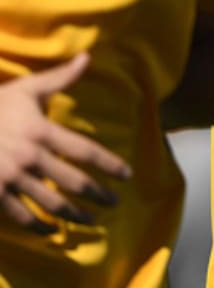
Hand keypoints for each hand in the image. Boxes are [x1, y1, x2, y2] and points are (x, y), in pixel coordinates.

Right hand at [0, 53, 131, 233]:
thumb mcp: (27, 88)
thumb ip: (60, 77)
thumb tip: (87, 56)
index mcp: (41, 131)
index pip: (85, 151)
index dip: (109, 164)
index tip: (127, 175)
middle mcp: (30, 157)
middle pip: (73, 181)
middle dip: (97, 195)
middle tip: (114, 203)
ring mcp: (11, 178)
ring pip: (50, 203)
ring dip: (73, 215)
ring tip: (90, 221)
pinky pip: (20, 216)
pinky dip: (38, 226)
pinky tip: (51, 230)